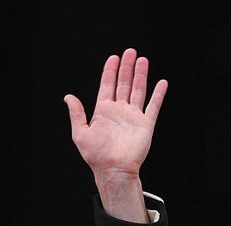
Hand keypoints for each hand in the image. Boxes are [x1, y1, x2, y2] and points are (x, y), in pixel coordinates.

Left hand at [64, 49, 166, 221]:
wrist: (113, 169)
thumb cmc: (95, 155)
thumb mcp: (80, 132)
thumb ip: (76, 113)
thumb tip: (68, 97)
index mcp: (103, 111)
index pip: (107, 86)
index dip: (110, 71)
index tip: (113, 57)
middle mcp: (119, 111)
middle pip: (123, 84)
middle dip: (126, 68)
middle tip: (130, 52)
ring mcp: (133, 116)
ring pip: (138, 90)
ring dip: (140, 75)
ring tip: (142, 60)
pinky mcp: (145, 124)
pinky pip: (153, 106)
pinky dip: (158, 94)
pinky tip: (161, 82)